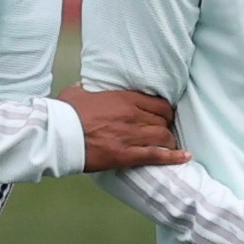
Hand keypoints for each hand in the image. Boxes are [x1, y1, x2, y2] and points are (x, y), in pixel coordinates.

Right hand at [57, 85, 191, 171]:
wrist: (59, 135)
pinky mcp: (127, 155)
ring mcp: (131, 136)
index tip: (165, 115)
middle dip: (167, 126)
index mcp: (124, 98)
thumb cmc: (66, 113)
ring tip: (169, 145)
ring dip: (169, 142)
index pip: (159, 103)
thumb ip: (87, 87)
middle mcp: (133, 115)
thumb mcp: (78, 92)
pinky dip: (173, 157)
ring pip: (163, 137)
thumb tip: (85, 85)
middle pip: (164, 120)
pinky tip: (185, 157)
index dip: (166, 111)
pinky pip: (157, 155)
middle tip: (165, 131)